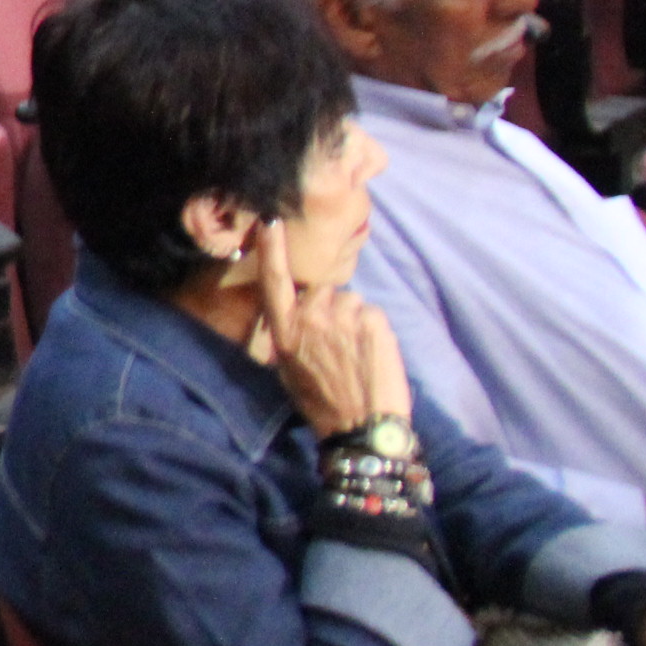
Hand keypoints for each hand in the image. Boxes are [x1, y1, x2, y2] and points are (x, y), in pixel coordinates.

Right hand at [254, 217, 411, 436]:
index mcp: (285, 329)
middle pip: (324, 292)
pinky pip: (372, 313)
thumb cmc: (322, 403)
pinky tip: (373, 354)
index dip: (272, 248)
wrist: (363, 426)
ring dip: (354, 320)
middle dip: (331, 309)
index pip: (274, 279)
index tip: (271, 219)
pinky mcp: (374, 320)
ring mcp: (343, 315)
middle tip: (338, 344)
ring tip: (357, 353)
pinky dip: (374, 329)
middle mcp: (310, 315)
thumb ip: (290, 334)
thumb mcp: (288, 369)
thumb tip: (297, 318)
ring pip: (350, 302)